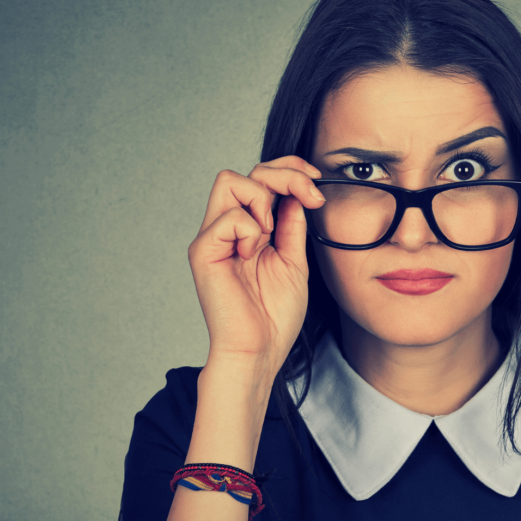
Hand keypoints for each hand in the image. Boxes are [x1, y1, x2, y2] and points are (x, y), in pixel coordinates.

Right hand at [188, 156, 325, 377]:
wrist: (260, 351)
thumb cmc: (274, 315)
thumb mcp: (294, 259)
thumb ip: (291, 225)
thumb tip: (296, 193)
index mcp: (248, 229)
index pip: (260, 178)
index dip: (289, 170)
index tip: (317, 183)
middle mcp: (226, 228)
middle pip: (245, 171)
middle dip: (283, 174)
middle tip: (309, 196)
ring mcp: (212, 238)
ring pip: (230, 181)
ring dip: (262, 199)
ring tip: (272, 234)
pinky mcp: (203, 251)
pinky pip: (229, 217)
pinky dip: (251, 230)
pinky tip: (253, 255)